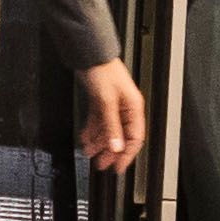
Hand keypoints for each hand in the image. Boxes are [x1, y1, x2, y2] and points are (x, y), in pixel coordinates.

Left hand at [79, 59, 146, 173]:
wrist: (88, 53)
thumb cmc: (102, 70)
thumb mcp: (106, 101)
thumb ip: (111, 125)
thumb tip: (116, 146)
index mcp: (133, 108)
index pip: (134, 138)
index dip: (126, 154)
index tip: (117, 167)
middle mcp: (125, 108)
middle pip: (120, 136)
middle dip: (110, 151)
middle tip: (101, 164)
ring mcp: (112, 105)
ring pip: (108, 130)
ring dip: (98, 142)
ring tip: (89, 153)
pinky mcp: (101, 101)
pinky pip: (98, 121)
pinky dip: (92, 131)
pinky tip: (85, 138)